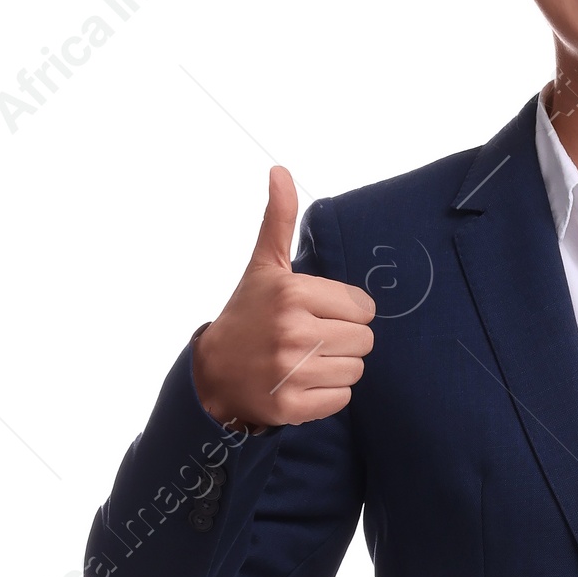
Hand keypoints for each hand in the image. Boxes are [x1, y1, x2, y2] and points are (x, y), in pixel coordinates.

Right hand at [191, 167, 375, 430]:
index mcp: (293, 293)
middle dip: (344, 340)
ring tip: (306, 360)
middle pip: (364, 341)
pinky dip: (327, 395)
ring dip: (337, 367)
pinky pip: (341, 399)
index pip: (363, 308)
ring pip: (356, 370)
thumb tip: (280, 170)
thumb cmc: (248, 314)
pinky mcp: (292, 406)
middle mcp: (293, 331)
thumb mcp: (264, 265)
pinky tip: (302, 382)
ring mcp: (291, 371)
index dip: (346, 312)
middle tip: (312, 339)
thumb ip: (279, 220)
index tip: (318, 313)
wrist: (213, 372)